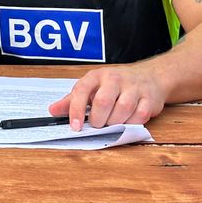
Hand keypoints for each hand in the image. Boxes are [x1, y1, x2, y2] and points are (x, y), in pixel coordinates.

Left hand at [48, 66, 165, 129]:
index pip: (82, 90)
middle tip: (98, 124)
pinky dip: (131, 124)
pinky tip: (127, 121)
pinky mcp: (149, 98)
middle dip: (98, 120)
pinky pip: (139, 116)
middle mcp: (115, 79)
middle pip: (103, 102)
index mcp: (97, 76)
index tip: (75, 126)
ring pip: (122, 110)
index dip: (76, 110)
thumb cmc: (115, 85)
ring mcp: (134, 87)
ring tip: (112, 122)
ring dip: (115, 122)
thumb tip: (52, 110)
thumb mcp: (92, 88)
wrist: (149, 77)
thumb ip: (72, 100)